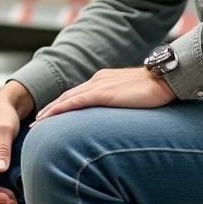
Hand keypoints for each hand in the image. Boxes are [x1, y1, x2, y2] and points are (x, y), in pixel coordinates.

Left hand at [34, 67, 176, 122]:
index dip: (62, 106)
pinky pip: (75, 102)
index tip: (50, 117)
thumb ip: (122, 105)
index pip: (77, 95)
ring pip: (67, 99)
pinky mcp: (103, 93)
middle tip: (36, 123)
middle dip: (50, 109)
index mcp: (104, 81)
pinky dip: (60, 109)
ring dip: (50, 112)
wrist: (167, 78)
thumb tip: (119, 121)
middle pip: (67, 96)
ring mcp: (100, 86)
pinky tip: (50, 117)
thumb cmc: (156, 90)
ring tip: (37, 125)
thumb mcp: (133, 98)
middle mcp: (98, 81)